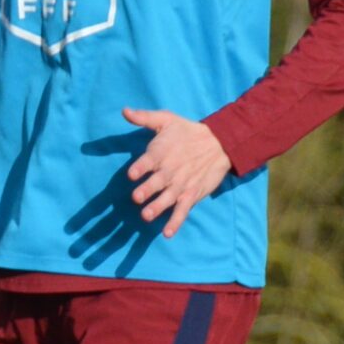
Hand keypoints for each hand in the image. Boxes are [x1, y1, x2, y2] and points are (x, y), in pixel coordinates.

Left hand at [121, 107, 230, 238]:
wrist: (219, 143)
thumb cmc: (187, 132)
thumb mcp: (166, 119)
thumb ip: (144, 117)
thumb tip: (124, 110)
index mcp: (162, 152)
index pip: (150, 160)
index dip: (140, 167)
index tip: (132, 174)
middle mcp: (171, 170)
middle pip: (158, 182)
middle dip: (147, 189)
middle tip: (137, 197)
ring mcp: (182, 184)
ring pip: (168, 198)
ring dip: (158, 207)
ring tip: (147, 216)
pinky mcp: (191, 194)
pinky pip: (182, 210)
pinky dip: (176, 222)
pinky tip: (168, 233)